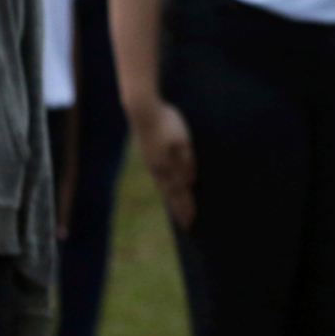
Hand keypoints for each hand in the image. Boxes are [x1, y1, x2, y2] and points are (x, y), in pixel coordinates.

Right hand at [131, 101, 195, 228]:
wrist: (143, 111)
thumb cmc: (166, 123)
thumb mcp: (182, 140)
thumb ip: (186, 161)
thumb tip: (190, 181)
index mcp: (168, 167)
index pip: (180, 193)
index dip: (187, 207)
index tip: (192, 222)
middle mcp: (159, 169)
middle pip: (171, 194)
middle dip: (180, 209)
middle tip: (186, 224)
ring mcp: (152, 163)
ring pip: (164, 187)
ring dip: (172, 200)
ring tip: (176, 210)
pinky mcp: (149, 155)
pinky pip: (159, 178)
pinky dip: (165, 188)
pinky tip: (166, 187)